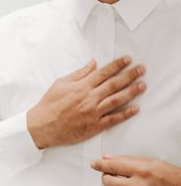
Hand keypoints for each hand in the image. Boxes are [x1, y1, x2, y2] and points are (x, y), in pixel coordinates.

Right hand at [26, 57, 144, 148]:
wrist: (43, 125)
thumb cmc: (50, 104)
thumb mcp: (60, 83)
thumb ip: (78, 74)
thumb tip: (92, 64)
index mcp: (81, 86)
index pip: (103, 72)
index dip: (117, 65)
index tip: (128, 59)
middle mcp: (89, 97)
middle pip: (114, 84)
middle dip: (129, 75)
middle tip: (141, 69)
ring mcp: (93, 112)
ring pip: (117, 100)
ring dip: (131, 92)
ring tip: (142, 85)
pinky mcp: (94, 126)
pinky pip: (113, 119)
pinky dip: (125, 114)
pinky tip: (135, 108)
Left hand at [91, 155, 180, 185]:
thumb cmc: (172, 179)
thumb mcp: (151, 162)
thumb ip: (126, 160)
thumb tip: (106, 158)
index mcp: (142, 171)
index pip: (111, 166)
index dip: (99, 164)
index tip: (94, 164)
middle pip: (108, 183)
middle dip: (107, 179)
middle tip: (113, 178)